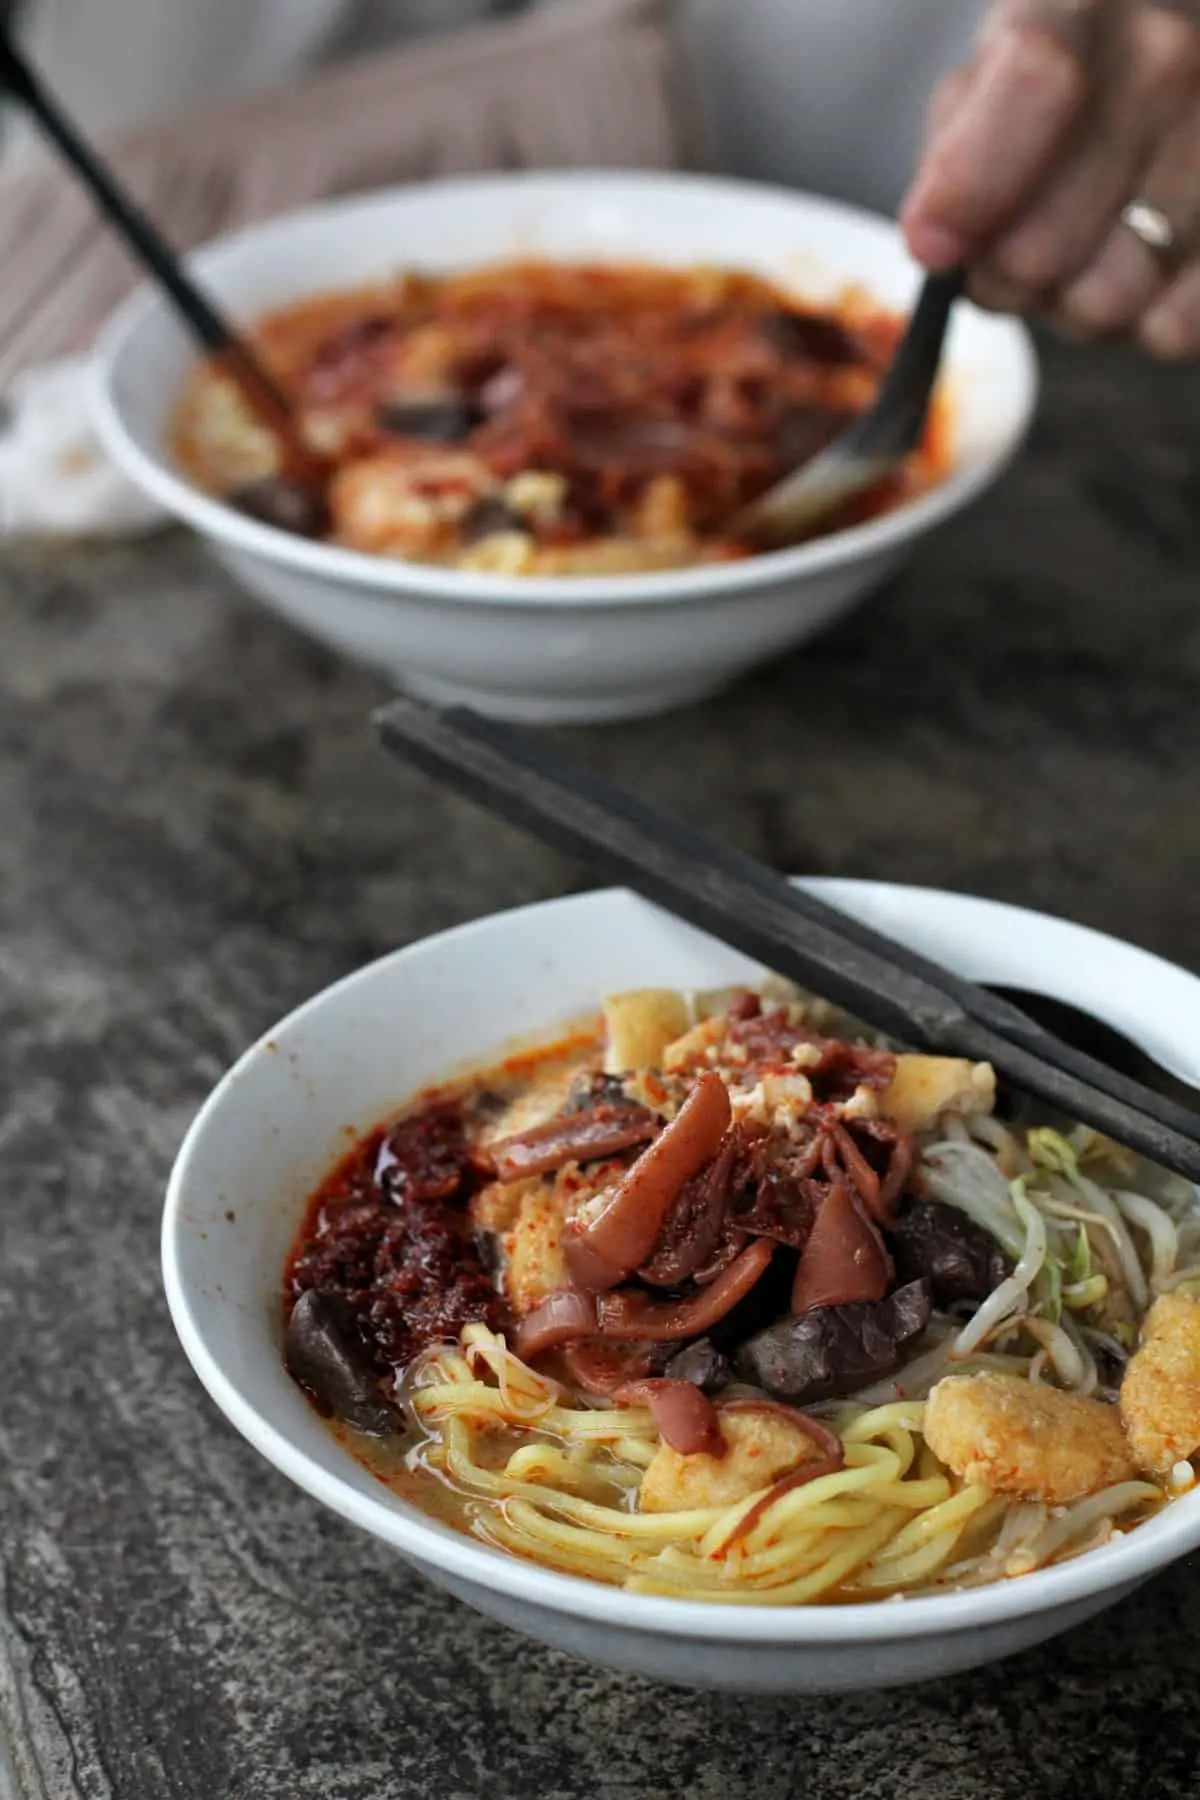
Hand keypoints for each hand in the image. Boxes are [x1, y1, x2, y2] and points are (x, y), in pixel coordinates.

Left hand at [901, 0, 1199, 355]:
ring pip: (1106, 297)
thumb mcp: (978, 100)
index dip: (973, 184)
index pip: (1038, 79)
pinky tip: (1145, 281)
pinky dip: (1145, 325)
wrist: (1153, 97)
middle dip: (1009, 276)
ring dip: (1075, 306)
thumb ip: (950, 163)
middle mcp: (1165, 57)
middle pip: (1045, 240)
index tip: (936, 245)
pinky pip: (1175, 325)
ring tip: (1086, 256)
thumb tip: (935, 240)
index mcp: (1081, 7)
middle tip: (1019, 249)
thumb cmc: (1043, 109)